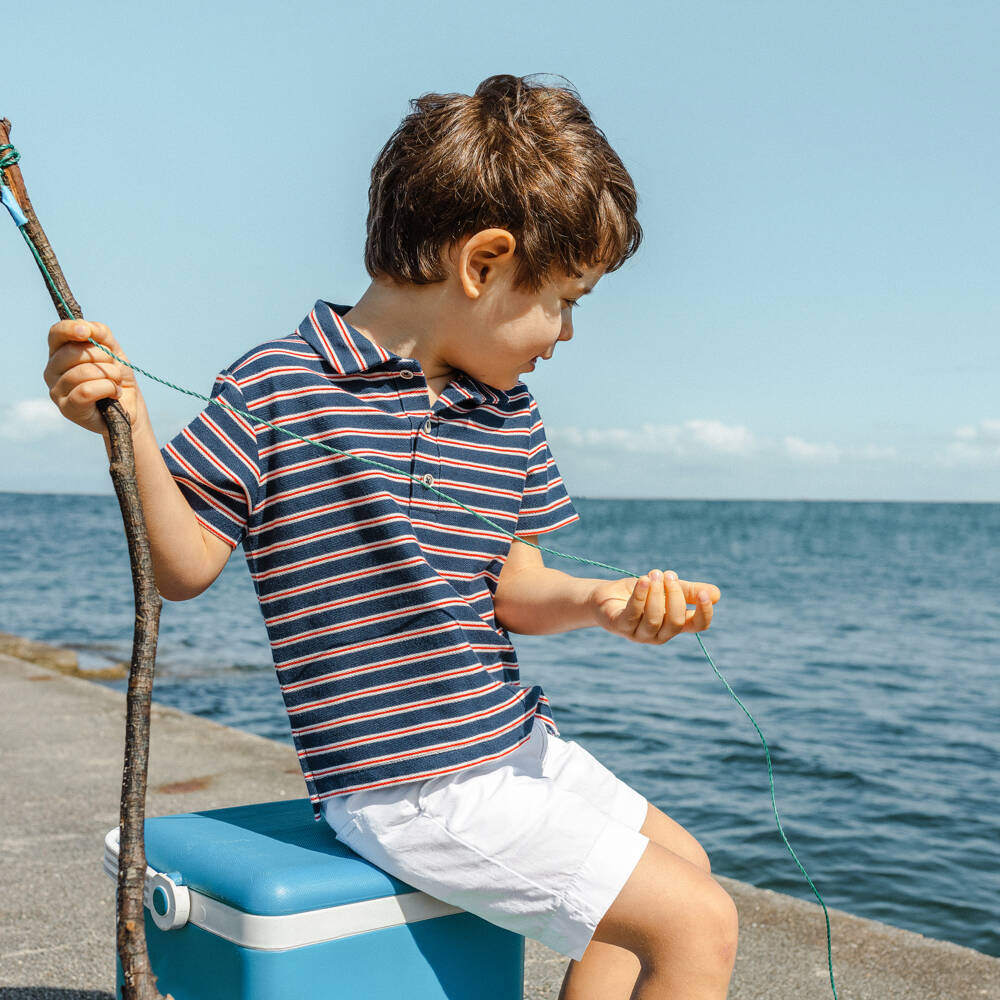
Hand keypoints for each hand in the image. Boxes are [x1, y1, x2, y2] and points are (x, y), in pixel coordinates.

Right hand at [44, 320, 147, 435]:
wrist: (129, 407)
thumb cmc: (117, 378)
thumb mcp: (113, 351)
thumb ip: (101, 334)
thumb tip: (86, 327)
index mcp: (60, 353)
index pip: (56, 334)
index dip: (70, 329)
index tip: (87, 332)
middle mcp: (52, 371)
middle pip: (73, 352)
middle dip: (104, 356)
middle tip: (114, 368)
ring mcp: (57, 391)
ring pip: (83, 372)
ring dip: (110, 375)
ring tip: (116, 382)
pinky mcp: (67, 408)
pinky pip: (86, 391)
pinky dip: (107, 388)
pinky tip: (115, 393)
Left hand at [591, 569, 719, 644]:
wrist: (606, 595)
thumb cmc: (639, 592)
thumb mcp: (665, 588)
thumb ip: (687, 590)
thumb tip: (716, 594)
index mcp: (674, 624)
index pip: (698, 625)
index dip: (704, 612)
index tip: (705, 593)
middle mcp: (659, 633)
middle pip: (676, 621)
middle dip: (675, 595)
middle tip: (668, 575)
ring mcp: (639, 634)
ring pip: (654, 618)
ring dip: (657, 594)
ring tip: (654, 575)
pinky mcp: (620, 626)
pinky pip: (633, 614)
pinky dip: (640, 596)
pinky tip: (644, 581)